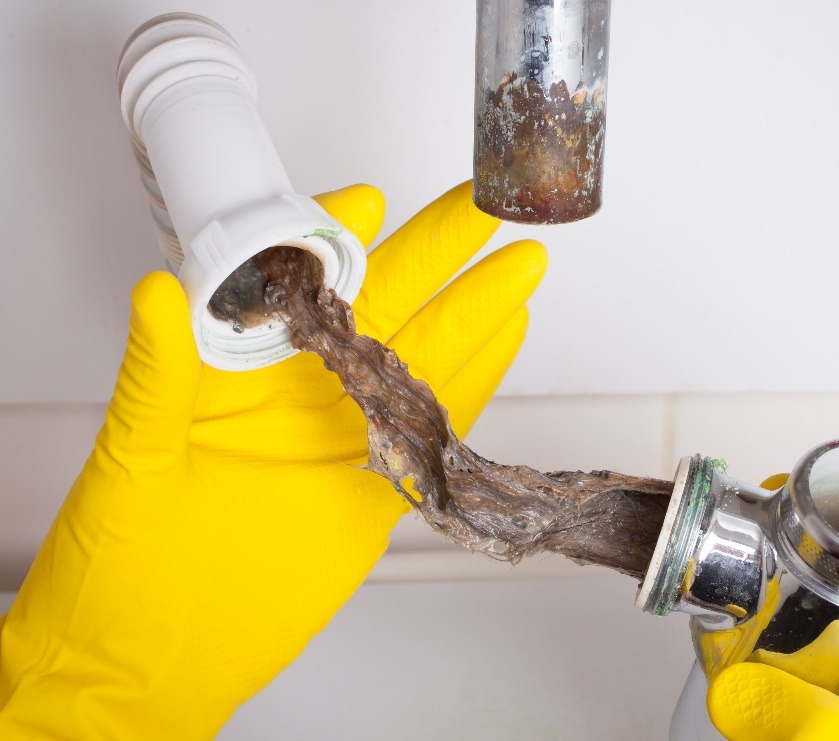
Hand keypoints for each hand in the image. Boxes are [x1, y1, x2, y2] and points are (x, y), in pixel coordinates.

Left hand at [0, 182, 545, 738]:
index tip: (368, 199)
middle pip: (381, 308)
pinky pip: (434, 426)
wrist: (160, 656)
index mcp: (238, 370)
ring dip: (475, 311)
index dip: (334, 236)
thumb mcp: (136, 457)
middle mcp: (297, 392)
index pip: (296, 283)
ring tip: (517, 269)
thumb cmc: (123, 561)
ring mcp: (342, 437)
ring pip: (422, 359)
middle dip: (437, 254)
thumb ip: (159, 373)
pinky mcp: (376, 488)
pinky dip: (476, 384)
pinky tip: (507, 341)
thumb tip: (158, 290)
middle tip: (484, 211)